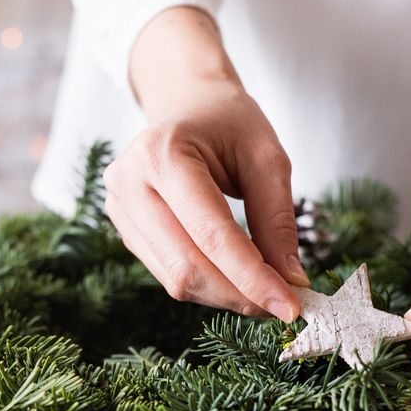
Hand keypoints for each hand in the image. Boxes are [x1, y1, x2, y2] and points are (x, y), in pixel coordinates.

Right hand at [103, 7, 308, 321]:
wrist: (186, 102)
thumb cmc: (228, 122)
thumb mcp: (267, 157)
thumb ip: (278, 220)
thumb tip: (291, 281)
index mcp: (162, 154)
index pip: (211, 234)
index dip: (252, 277)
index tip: (291, 307)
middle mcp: (129, 183)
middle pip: (187, 265)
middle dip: (239, 294)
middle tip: (283, 306)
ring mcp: (119, 209)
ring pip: (175, 279)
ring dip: (225, 296)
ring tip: (265, 295)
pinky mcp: (124, 229)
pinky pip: (168, 274)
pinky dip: (208, 286)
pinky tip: (236, 281)